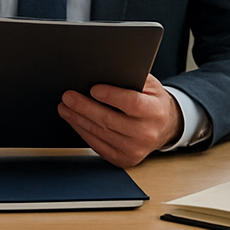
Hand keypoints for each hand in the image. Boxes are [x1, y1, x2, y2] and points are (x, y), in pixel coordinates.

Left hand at [58, 74, 180, 167]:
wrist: (164, 127)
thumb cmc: (152, 102)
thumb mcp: (150, 85)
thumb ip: (132, 77)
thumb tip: (105, 70)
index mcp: (155, 111)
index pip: (132, 104)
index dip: (111, 96)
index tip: (93, 88)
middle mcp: (146, 133)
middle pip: (109, 120)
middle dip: (85, 107)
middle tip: (68, 96)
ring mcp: (135, 149)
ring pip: (100, 133)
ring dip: (78, 119)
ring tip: (65, 107)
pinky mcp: (124, 159)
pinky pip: (98, 146)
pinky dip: (83, 132)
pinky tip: (75, 121)